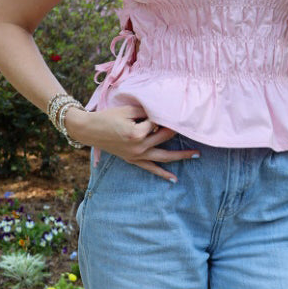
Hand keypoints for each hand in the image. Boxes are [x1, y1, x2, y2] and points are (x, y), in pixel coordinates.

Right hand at [66, 103, 198, 181]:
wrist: (90, 130)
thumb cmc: (107, 117)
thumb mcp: (127, 109)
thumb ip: (146, 111)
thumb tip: (162, 112)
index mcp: (137, 133)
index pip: (156, 123)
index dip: (158, 115)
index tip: (160, 110)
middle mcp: (139, 147)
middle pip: (164, 139)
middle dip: (179, 133)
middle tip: (196, 129)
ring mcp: (136, 156)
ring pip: (163, 157)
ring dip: (180, 156)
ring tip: (196, 155)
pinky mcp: (133, 160)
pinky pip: (151, 169)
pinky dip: (162, 174)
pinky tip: (174, 179)